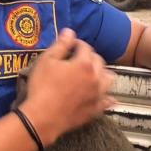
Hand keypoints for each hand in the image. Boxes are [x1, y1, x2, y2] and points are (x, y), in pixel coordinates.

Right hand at [19, 28, 114, 146]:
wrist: (42, 118)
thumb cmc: (42, 88)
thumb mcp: (46, 61)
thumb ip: (60, 45)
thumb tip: (70, 32)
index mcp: (84, 64)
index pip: (85, 47)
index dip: (76, 44)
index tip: (69, 46)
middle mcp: (96, 78)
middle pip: (99, 61)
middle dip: (90, 57)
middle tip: (78, 59)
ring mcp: (97, 95)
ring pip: (108, 79)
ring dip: (102, 73)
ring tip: (93, 74)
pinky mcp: (95, 110)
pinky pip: (107, 101)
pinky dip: (107, 97)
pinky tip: (105, 96)